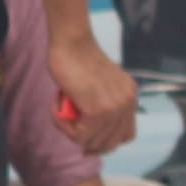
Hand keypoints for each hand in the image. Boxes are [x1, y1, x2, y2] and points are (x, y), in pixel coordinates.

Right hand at [45, 24, 137, 156]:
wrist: (72, 41)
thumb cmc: (77, 59)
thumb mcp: (99, 86)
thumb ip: (101, 105)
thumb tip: (91, 138)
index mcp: (130, 97)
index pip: (125, 135)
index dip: (105, 143)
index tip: (86, 143)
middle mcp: (128, 103)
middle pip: (109, 144)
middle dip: (85, 141)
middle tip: (66, 123)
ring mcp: (114, 108)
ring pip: (91, 142)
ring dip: (68, 129)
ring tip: (59, 106)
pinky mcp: (98, 110)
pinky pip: (78, 135)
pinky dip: (61, 123)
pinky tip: (55, 105)